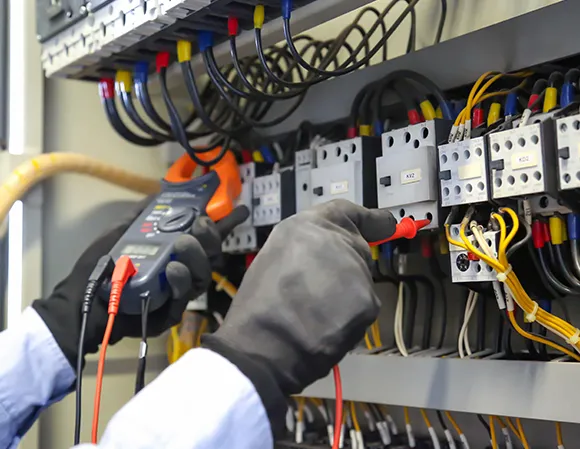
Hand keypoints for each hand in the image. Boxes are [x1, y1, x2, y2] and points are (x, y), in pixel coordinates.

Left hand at [32, 198, 247, 367]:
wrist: (81, 298)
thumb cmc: (102, 263)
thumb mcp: (122, 230)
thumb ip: (144, 214)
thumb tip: (162, 191)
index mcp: (175, 251)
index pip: (206, 237)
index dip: (226, 224)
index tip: (242, 210)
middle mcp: (182, 270)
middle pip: (211, 255)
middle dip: (211, 238)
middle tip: (201, 225)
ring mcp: (176, 292)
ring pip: (202, 276)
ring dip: (197, 257)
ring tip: (183, 244)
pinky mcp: (167, 312)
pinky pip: (182, 297)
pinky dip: (180, 281)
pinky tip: (172, 269)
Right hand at [203, 199, 395, 432]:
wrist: (263, 346)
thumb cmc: (259, 309)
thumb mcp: (273, 259)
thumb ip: (304, 249)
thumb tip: (326, 256)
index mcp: (304, 226)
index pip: (346, 212)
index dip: (368, 220)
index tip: (384, 224)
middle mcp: (333, 240)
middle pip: (358, 251)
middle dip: (346, 270)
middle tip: (319, 294)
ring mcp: (354, 269)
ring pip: (361, 282)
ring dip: (347, 298)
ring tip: (314, 314)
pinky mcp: (368, 299)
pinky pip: (364, 307)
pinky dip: (351, 319)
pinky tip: (327, 326)